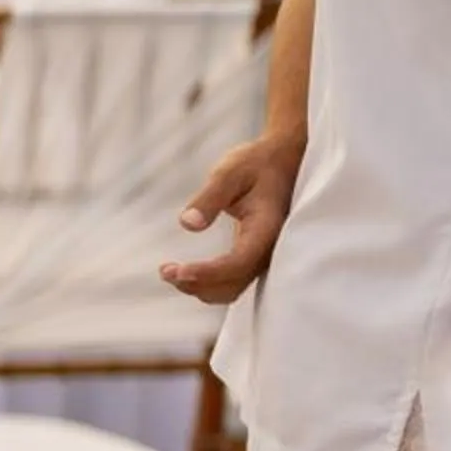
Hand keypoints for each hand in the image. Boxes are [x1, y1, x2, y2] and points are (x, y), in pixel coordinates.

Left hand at [159, 133, 302, 304]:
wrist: (284, 161)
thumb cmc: (257, 164)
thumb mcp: (231, 172)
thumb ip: (210, 198)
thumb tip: (187, 224)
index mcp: (267, 228)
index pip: (238, 263)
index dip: (206, 273)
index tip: (175, 270)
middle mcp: (270, 249)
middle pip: (235, 284)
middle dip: (198, 284)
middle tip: (166, 271)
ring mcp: (264, 255)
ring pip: (233, 288)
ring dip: (201, 288)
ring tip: (171, 273)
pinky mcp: (255, 256)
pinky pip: (234, 282)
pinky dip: (209, 285)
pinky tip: (188, 273)